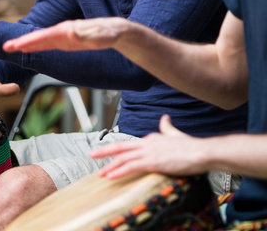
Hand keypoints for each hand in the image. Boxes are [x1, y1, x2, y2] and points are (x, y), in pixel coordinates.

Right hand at [3, 17, 130, 52]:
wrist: (122, 32)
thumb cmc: (117, 33)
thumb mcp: (108, 34)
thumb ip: (91, 34)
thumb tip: (71, 33)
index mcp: (73, 29)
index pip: (48, 35)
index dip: (32, 40)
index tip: (18, 45)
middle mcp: (67, 31)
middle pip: (42, 36)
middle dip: (25, 42)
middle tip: (7, 46)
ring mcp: (68, 37)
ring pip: (45, 40)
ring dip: (29, 44)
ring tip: (13, 47)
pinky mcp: (70, 42)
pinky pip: (52, 44)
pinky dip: (40, 46)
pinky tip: (32, 48)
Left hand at [90, 115, 206, 178]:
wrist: (201, 151)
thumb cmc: (191, 146)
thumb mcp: (175, 134)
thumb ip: (167, 127)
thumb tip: (164, 117)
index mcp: (151, 138)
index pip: (131, 145)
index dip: (119, 151)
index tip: (110, 156)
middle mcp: (146, 143)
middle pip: (121, 147)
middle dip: (105, 151)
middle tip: (92, 155)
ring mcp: (148, 152)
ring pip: (123, 158)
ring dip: (110, 165)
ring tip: (100, 172)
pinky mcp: (152, 161)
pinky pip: (131, 166)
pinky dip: (119, 171)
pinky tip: (110, 175)